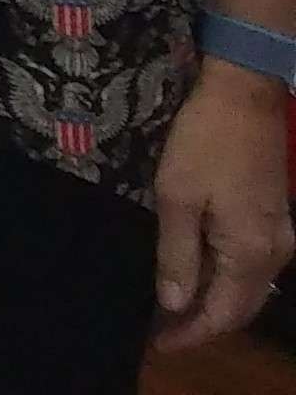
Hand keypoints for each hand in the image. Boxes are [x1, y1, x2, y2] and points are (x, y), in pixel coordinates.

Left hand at [152, 62, 294, 350]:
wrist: (244, 95)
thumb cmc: (203, 142)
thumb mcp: (176, 197)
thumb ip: (177, 254)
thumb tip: (175, 304)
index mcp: (250, 254)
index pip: (223, 314)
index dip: (191, 333)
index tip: (159, 344)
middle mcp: (275, 254)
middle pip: (241, 306)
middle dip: (203, 323)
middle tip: (162, 330)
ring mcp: (279, 235)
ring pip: (248, 287)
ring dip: (214, 300)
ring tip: (173, 305)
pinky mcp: (274, 216)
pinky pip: (251, 264)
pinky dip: (224, 276)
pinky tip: (196, 270)